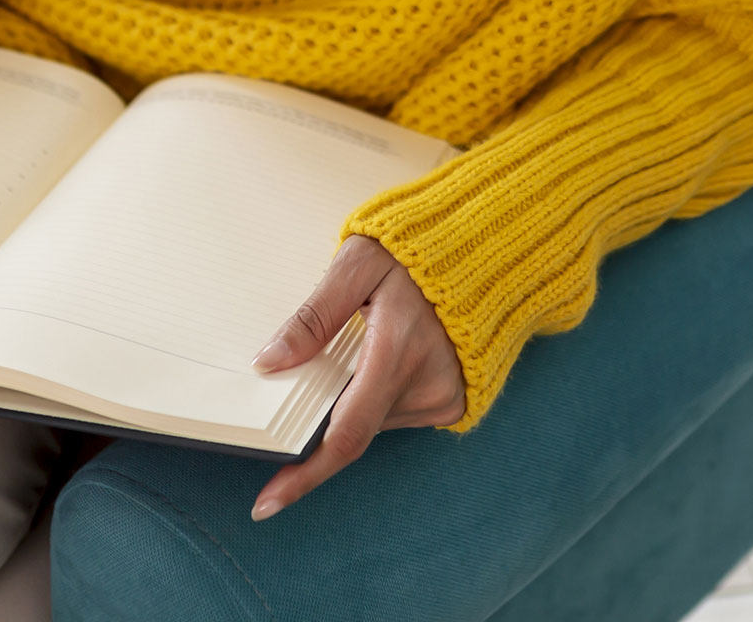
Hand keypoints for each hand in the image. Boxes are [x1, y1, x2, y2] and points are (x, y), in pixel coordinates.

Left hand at [248, 235, 465, 520]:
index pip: (345, 435)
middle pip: (349, 428)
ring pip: (369, 420)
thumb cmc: (415, 251)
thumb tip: (269, 363)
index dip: (304, 474)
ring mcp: (442, 398)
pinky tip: (375, 356)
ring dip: (345, 400)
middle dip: (315, 419)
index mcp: (398, 352)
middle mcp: (425, 386)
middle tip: (293, 385)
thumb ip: (314, 315)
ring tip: (352, 345)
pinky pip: (391, 412)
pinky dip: (370, 396)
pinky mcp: (450, 402)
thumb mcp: (358, 263)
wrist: (485, 250)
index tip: (267, 503)